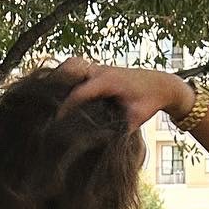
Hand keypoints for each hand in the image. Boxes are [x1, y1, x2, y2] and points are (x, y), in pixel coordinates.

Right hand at [58, 57, 193, 127]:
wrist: (161, 84)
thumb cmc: (149, 101)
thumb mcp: (136, 118)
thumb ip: (121, 128)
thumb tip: (104, 143)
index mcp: (108, 81)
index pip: (80, 92)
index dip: (66, 107)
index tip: (56, 122)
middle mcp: (101, 70)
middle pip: (70, 69)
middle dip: (56, 83)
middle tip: (47, 102)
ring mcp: (99, 67)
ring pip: (72, 64)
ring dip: (61, 76)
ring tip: (51, 95)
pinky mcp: (99, 69)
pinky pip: (78, 68)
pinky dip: (67, 76)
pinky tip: (61, 91)